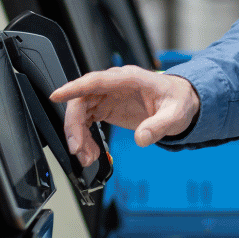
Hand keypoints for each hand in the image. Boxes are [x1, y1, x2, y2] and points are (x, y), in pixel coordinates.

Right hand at [49, 66, 200, 166]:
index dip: (74, 88)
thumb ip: (160, 126)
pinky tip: (91, 153)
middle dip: (75, 126)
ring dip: (79, 136)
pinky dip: (85, 139)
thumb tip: (142, 138)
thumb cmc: (179, 100)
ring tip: (87, 158)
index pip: (96, 80)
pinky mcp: (107, 108)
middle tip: (77, 149)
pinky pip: (87, 122)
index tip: (56, 95)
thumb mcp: (176, 113)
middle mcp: (114, 86)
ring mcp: (108, 96)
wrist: (182, 103)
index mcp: (129, 79)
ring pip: (81, 113)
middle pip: (82, 100)